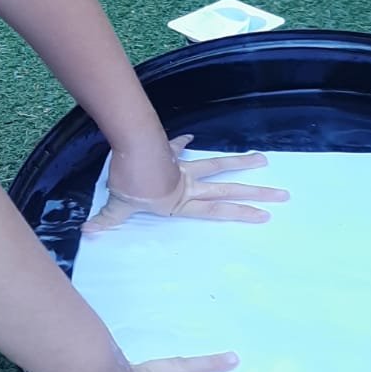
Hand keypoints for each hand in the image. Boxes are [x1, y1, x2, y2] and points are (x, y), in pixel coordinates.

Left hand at [83, 133, 288, 232]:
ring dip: (240, 163)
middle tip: (282, 193)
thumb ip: (107, 219)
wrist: (132, 143)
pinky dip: (183, 145)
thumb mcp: (118, 204)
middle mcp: (189, 185)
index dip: (242, 214)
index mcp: (181, 202)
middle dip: (256, 193)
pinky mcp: (169, 152)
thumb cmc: (130, 179)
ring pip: (217, 166)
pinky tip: (191, 138)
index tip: (265, 215)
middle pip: (228, 190)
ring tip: (263, 159)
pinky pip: (179, 149)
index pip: (217, 211)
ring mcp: (182, 167)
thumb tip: (87, 232)